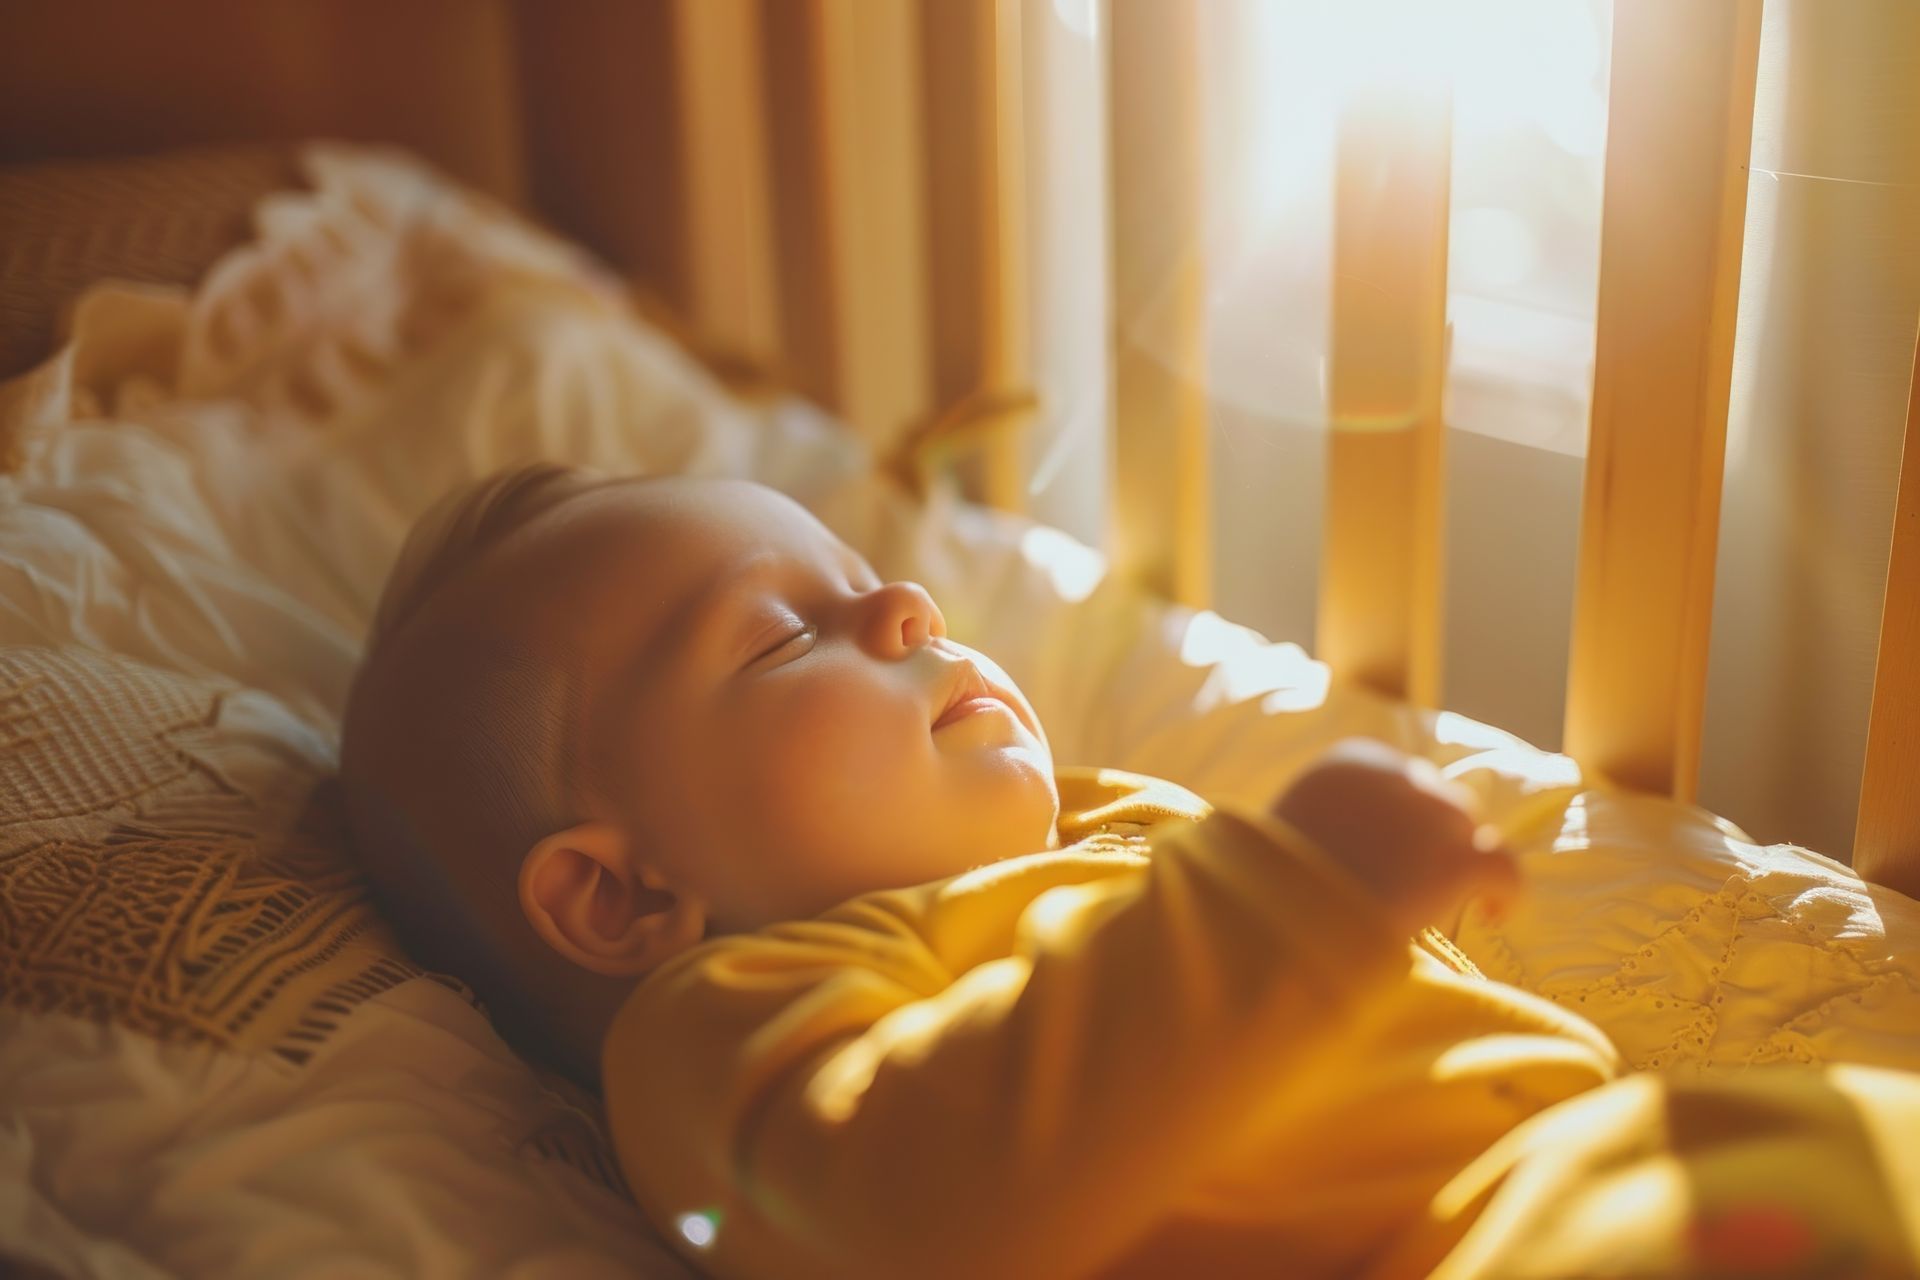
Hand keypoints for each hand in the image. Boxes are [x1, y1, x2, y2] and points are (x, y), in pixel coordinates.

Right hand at [1270, 737, 1519, 934]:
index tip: (1392, 851)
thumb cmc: (1266, 891)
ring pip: (1467, 830)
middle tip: (1415, 883)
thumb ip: (1322, 827)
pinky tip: (1495, 914)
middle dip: (1431, 837)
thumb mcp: (1284, 836)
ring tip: (1450, 903)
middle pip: (1437, 799)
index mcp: (1346, 763)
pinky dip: (1505, 891)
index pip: (1395, 779)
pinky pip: (1503, 868)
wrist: (1275, 920)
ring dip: (1458, 861)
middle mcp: (1394, 775)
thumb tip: (1341, 855)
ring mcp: (1430, 813)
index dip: (1401, 818)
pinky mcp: (1456, 858)